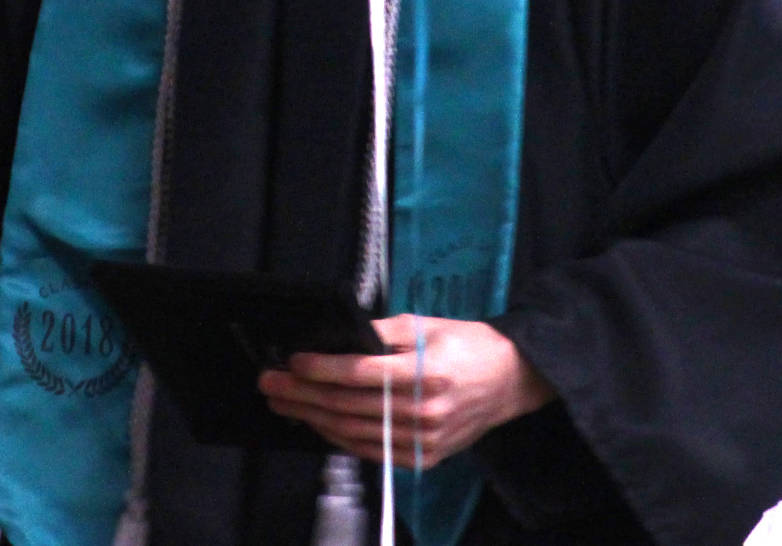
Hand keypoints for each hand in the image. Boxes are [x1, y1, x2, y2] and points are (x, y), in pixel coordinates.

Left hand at [257, 314, 553, 467]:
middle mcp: (425, 411)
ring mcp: (425, 440)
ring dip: (312, 418)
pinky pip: (372, 451)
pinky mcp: (425, 457)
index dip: (320, 368)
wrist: (511, 381)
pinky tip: (317, 423)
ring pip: (354, 432)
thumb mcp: (425, 325)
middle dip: (301, 395)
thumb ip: (380, 333)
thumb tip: (336, 338)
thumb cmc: (467, 346)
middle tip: (269, 384)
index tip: (291, 362)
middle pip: (348, 405)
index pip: (359, 372)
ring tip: (283, 404)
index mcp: (426, 372)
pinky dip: (340, 438)